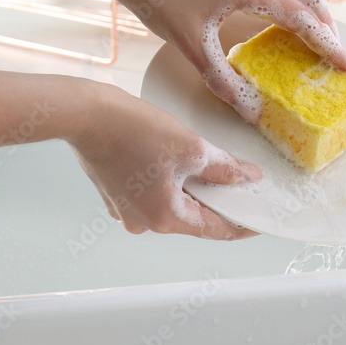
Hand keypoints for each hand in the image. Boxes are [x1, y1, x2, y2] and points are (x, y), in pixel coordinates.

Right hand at [70, 83, 261, 239]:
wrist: (87, 115)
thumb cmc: (132, 131)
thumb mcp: (192, 148)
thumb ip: (224, 167)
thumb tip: (246, 177)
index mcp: (164, 218)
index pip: (215, 229)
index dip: (241, 224)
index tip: (258, 222)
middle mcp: (143, 221)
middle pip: (194, 217)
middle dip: (218, 201)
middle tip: (240, 185)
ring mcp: (127, 210)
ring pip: (174, 204)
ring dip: (194, 189)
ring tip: (210, 166)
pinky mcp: (118, 194)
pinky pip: (155, 194)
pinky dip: (172, 182)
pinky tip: (179, 161)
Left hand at [113, 0, 345, 121]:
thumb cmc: (159, 2)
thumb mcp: (190, 46)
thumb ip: (222, 80)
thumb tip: (251, 110)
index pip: (303, 19)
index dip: (329, 44)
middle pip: (310, 0)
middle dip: (329, 29)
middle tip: (338, 59)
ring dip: (315, 14)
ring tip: (321, 42)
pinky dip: (296, 3)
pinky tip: (288, 22)